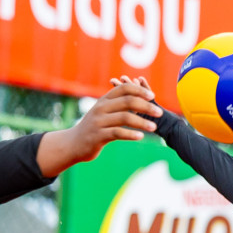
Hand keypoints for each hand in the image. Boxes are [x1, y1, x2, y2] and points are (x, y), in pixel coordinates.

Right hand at [36, 81, 162, 175]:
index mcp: (104, 100)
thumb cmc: (94, 128)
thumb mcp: (105, 114)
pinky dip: (130, 134)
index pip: (124, 89)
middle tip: (160, 113)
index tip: (153, 95)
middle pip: (128, 102)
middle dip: (146, 106)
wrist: (73, 144)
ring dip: (142, 122)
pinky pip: (117, 133)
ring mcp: (99, 122)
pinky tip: (141, 137)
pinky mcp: (98, 136)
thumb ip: (120, 107)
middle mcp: (101, 108)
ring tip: (154, 127)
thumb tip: (142, 103)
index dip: (139, 90)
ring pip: (124, 118)